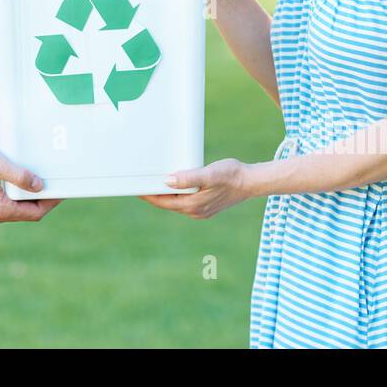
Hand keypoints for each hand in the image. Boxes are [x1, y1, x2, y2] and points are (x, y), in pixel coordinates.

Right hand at [0, 144, 62, 224]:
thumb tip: (40, 186)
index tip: (61, 191)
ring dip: (28, 198)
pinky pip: (5, 206)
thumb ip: (19, 176)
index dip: (51, 202)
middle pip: (26, 213)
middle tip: (53, 184)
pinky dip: (15, 197)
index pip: (34, 213)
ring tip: (38, 181)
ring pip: (15, 210)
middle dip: (41, 200)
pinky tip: (18, 183)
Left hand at [139, 158, 254, 219]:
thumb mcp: (209, 174)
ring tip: (154, 183)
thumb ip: (188, 178)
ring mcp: (201, 211)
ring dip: (165, 195)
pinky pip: (185, 202)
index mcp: (192, 205)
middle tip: (140, 183)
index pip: (162, 202)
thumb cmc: (231, 175)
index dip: (148, 194)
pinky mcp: (206, 207)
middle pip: (167, 204)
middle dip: (154, 194)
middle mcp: (194, 212)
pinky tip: (174, 186)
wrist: (251, 182)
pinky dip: (176, 195)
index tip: (135, 187)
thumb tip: (167, 180)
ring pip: (176, 203)